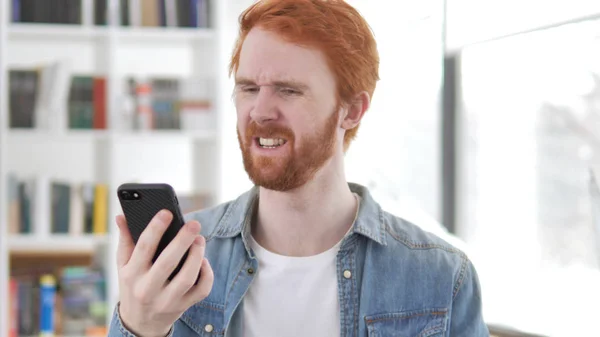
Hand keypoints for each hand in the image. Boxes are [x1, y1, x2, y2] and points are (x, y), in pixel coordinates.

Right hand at [115, 210, 214, 336]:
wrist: (140, 323)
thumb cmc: (133, 286)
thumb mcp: (124, 266)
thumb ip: (125, 241)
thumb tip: (122, 216)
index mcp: (132, 274)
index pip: (143, 248)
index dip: (155, 228)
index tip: (167, 212)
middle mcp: (148, 289)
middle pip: (168, 262)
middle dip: (182, 241)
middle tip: (194, 224)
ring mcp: (167, 300)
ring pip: (187, 278)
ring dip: (196, 256)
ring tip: (199, 239)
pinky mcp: (183, 306)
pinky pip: (201, 290)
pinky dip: (206, 273)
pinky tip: (204, 260)